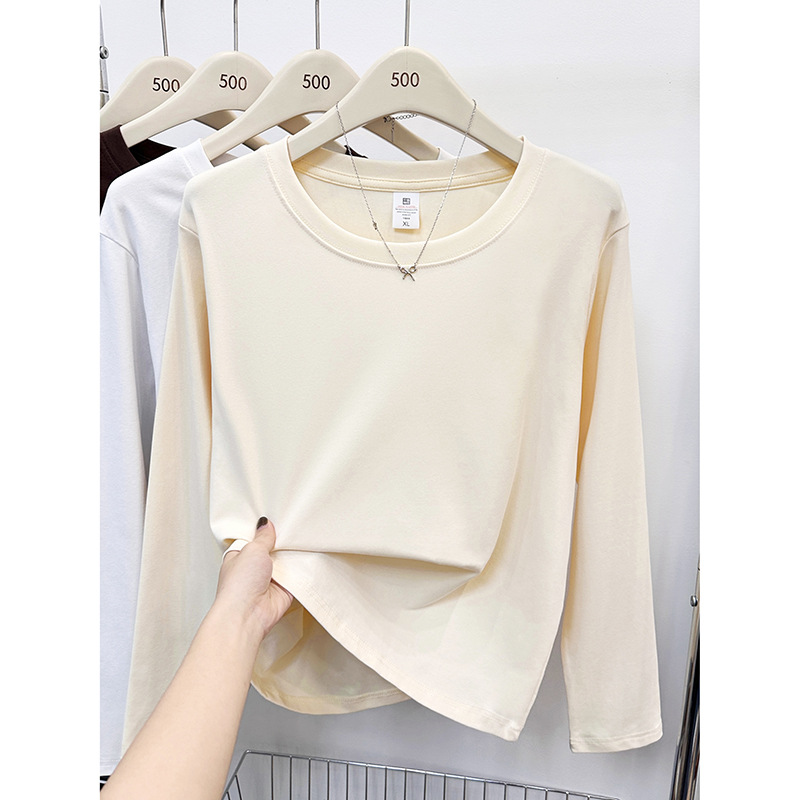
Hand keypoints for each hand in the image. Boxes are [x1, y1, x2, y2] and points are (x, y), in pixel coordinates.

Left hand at [214, 518, 292, 639]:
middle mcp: (254, 568)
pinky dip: (302, 568)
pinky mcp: (284, 589)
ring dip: (292, 555)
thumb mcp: (252, 550)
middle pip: (272, 549)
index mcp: (240, 556)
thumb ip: (263, 537)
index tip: (275, 518)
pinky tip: (308, 556)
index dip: (264, 530)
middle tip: (293, 527)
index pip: (253, 539)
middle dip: (281, 542)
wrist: (248, 614)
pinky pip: (296, 574)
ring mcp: (269, 579)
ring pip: (285, 561)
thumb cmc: (239, 585)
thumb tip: (265, 524)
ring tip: (302, 539)